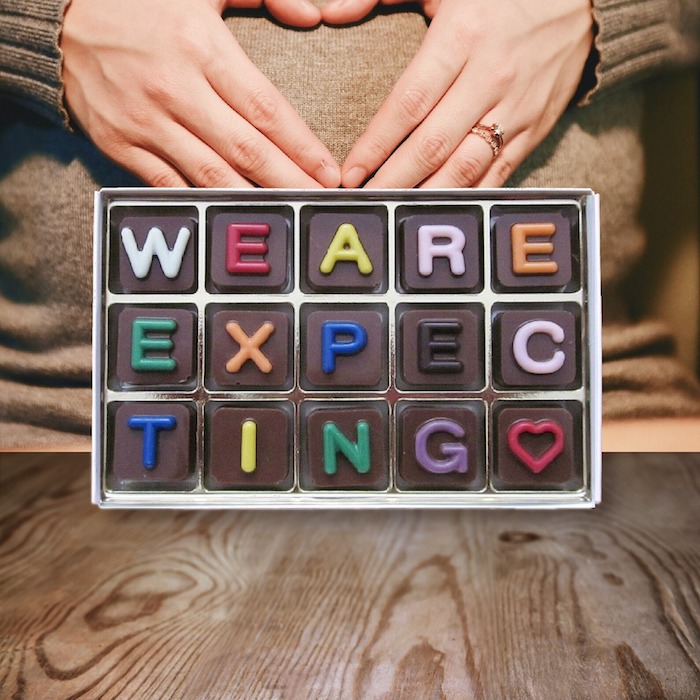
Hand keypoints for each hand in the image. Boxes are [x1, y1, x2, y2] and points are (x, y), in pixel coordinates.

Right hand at [61, 0, 340, 187]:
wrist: (57, 17)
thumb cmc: (139, 2)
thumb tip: (311, 16)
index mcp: (202, 47)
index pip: (266, 108)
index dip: (302, 145)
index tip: (329, 172)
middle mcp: (176, 89)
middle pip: (246, 149)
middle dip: (288, 181)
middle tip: (317, 203)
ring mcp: (147, 122)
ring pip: (212, 174)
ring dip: (253, 200)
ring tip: (283, 216)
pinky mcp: (122, 145)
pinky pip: (170, 185)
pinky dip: (202, 202)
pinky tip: (231, 214)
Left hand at [323, 0, 593, 188]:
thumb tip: (330, 11)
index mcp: (462, 36)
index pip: (409, 102)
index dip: (376, 142)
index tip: (351, 171)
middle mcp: (489, 77)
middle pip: (432, 144)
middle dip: (393, 180)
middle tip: (364, 204)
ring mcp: (515, 109)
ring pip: (465, 167)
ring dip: (427, 196)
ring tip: (397, 215)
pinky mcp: (534, 130)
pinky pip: (498, 174)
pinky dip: (468, 196)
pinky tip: (442, 211)